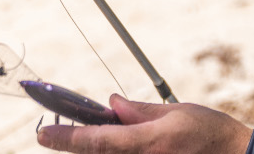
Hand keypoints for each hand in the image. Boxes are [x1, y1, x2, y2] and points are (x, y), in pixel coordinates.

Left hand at [36, 95, 252, 153]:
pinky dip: (117, 151)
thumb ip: (139, 112)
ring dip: (100, 147)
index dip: (66, 139)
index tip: (42, 134)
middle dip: (77, 143)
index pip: (98, 141)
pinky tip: (121, 140)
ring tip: (99, 135)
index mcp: (150, 143)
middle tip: (55, 133)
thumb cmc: (211, 133)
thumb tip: (111, 105)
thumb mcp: (176, 113)